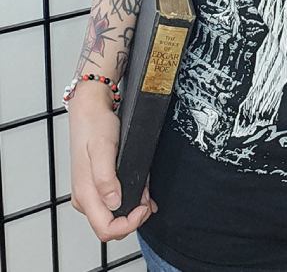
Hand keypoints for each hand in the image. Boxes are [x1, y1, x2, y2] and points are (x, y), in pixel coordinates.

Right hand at [68, 84, 157, 241]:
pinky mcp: (96, 185)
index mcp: (85, 193)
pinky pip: (114, 203)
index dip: (128, 225)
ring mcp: (90, 192)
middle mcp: (85, 197)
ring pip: (113, 216)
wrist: (90, 109)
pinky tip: (141, 192)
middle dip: (133, 219)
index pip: (105, 229)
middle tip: (148, 202)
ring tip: (146, 194)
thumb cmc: (95, 125)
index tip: (143, 208)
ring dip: (133, 210)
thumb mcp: (103, 148)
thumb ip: (106, 178)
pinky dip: (130, 201)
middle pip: (109, 226)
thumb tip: (113, 202)